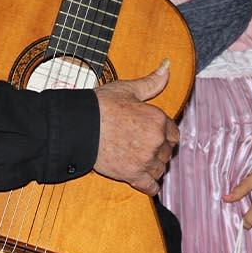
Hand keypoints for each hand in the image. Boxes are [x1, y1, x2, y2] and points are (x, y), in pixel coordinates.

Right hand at [92, 60, 176, 194]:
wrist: (78, 126)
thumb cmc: (101, 105)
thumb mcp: (128, 89)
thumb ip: (152, 81)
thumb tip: (168, 66)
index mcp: (158, 120)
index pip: (173, 134)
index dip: (163, 134)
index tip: (152, 134)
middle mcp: (156, 141)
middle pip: (166, 152)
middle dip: (157, 150)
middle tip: (141, 145)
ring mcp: (145, 160)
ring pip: (160, 169)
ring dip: (153, 166)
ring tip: (139, 159)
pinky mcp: (133, 175)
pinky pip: (151, 186)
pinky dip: (150, 185)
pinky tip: (144, 180)